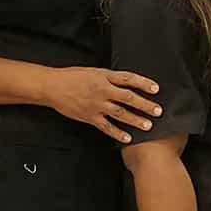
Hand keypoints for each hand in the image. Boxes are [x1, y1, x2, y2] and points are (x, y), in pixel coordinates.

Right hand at [43, 67, 161, 142]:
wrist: (53, 87)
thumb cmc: (73, 77)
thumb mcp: (94, 72)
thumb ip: (111, 78)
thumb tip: (129, 82)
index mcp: (104, 77)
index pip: (128, 79)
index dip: (143, 83)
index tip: (156, 88)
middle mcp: (102, 91)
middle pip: (128, 98)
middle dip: (144, 105)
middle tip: (158, 111)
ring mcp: (96, 105)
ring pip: (120, 114)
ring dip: (135, 120)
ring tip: (148, 126)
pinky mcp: (90, 117)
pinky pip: (106, 127)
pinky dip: (117, 133)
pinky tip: (128, 139)